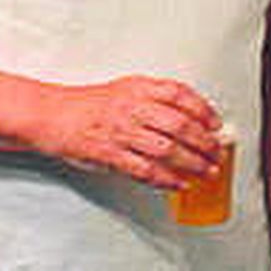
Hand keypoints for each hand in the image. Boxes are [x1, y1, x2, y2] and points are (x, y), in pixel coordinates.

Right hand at [34, 75, 223, 188]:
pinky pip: (144, 169)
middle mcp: (132, 107)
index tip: (216, 124)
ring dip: (192, 162)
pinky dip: (166, 179)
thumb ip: (156, 97)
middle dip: (204, 141)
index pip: (181, 94)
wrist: (52, 114)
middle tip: (217, 152)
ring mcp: (121, 132)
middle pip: (179, 124)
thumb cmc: (90, 103)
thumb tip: (190, 115)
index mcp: (139, 88)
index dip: (204, 110)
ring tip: (207, 171)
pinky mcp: (109, 154)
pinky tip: (180, 183)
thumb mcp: (126, 88)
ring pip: (166, 149)